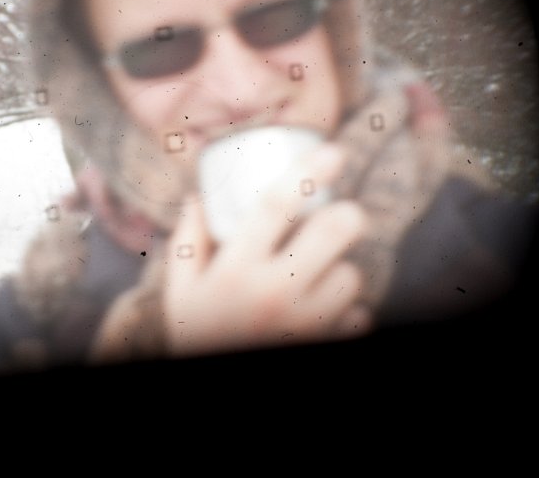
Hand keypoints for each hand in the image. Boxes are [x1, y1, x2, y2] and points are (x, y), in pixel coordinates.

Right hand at [161, 142, 372, 357]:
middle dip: (346, 216)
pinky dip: (351, 312)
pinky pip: (358, 318)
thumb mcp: (180, 289)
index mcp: (236, 268)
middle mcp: (272, 292)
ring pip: (350, 276)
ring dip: (342, 269)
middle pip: (333, 233)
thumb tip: (198, 196)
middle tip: (343, 214)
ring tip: (322, 272)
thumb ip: (188, 241)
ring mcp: (302, 323)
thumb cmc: (197, 333)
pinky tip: (329, 310)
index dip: (309, 171)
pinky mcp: (321, 345)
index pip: (277, 205)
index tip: (333, 152)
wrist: (203, 385)